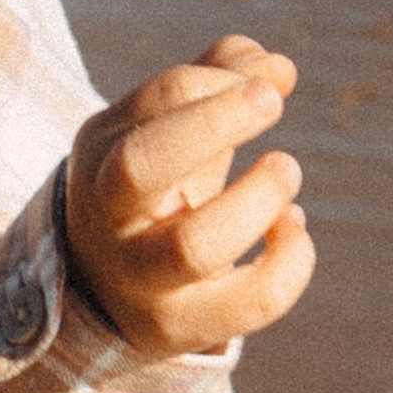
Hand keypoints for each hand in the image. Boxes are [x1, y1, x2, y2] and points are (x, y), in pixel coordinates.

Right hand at [63, 34, 314, 361]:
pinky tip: (292, 229)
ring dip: (258, 200)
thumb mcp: (164, 131)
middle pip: (142, 166)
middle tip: (272, 100)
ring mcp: (142, 279)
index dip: (226, 82)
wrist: (100, 292)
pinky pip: (249, 305)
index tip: (269, 79)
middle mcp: (111, 216)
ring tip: (286, 170)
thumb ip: (216, 82)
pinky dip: (291, 262)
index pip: (162, 99)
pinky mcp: (181, 327)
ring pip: (195, 247)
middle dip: (215, 123)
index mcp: (104, 153)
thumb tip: (276, 65)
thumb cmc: (152, 190)